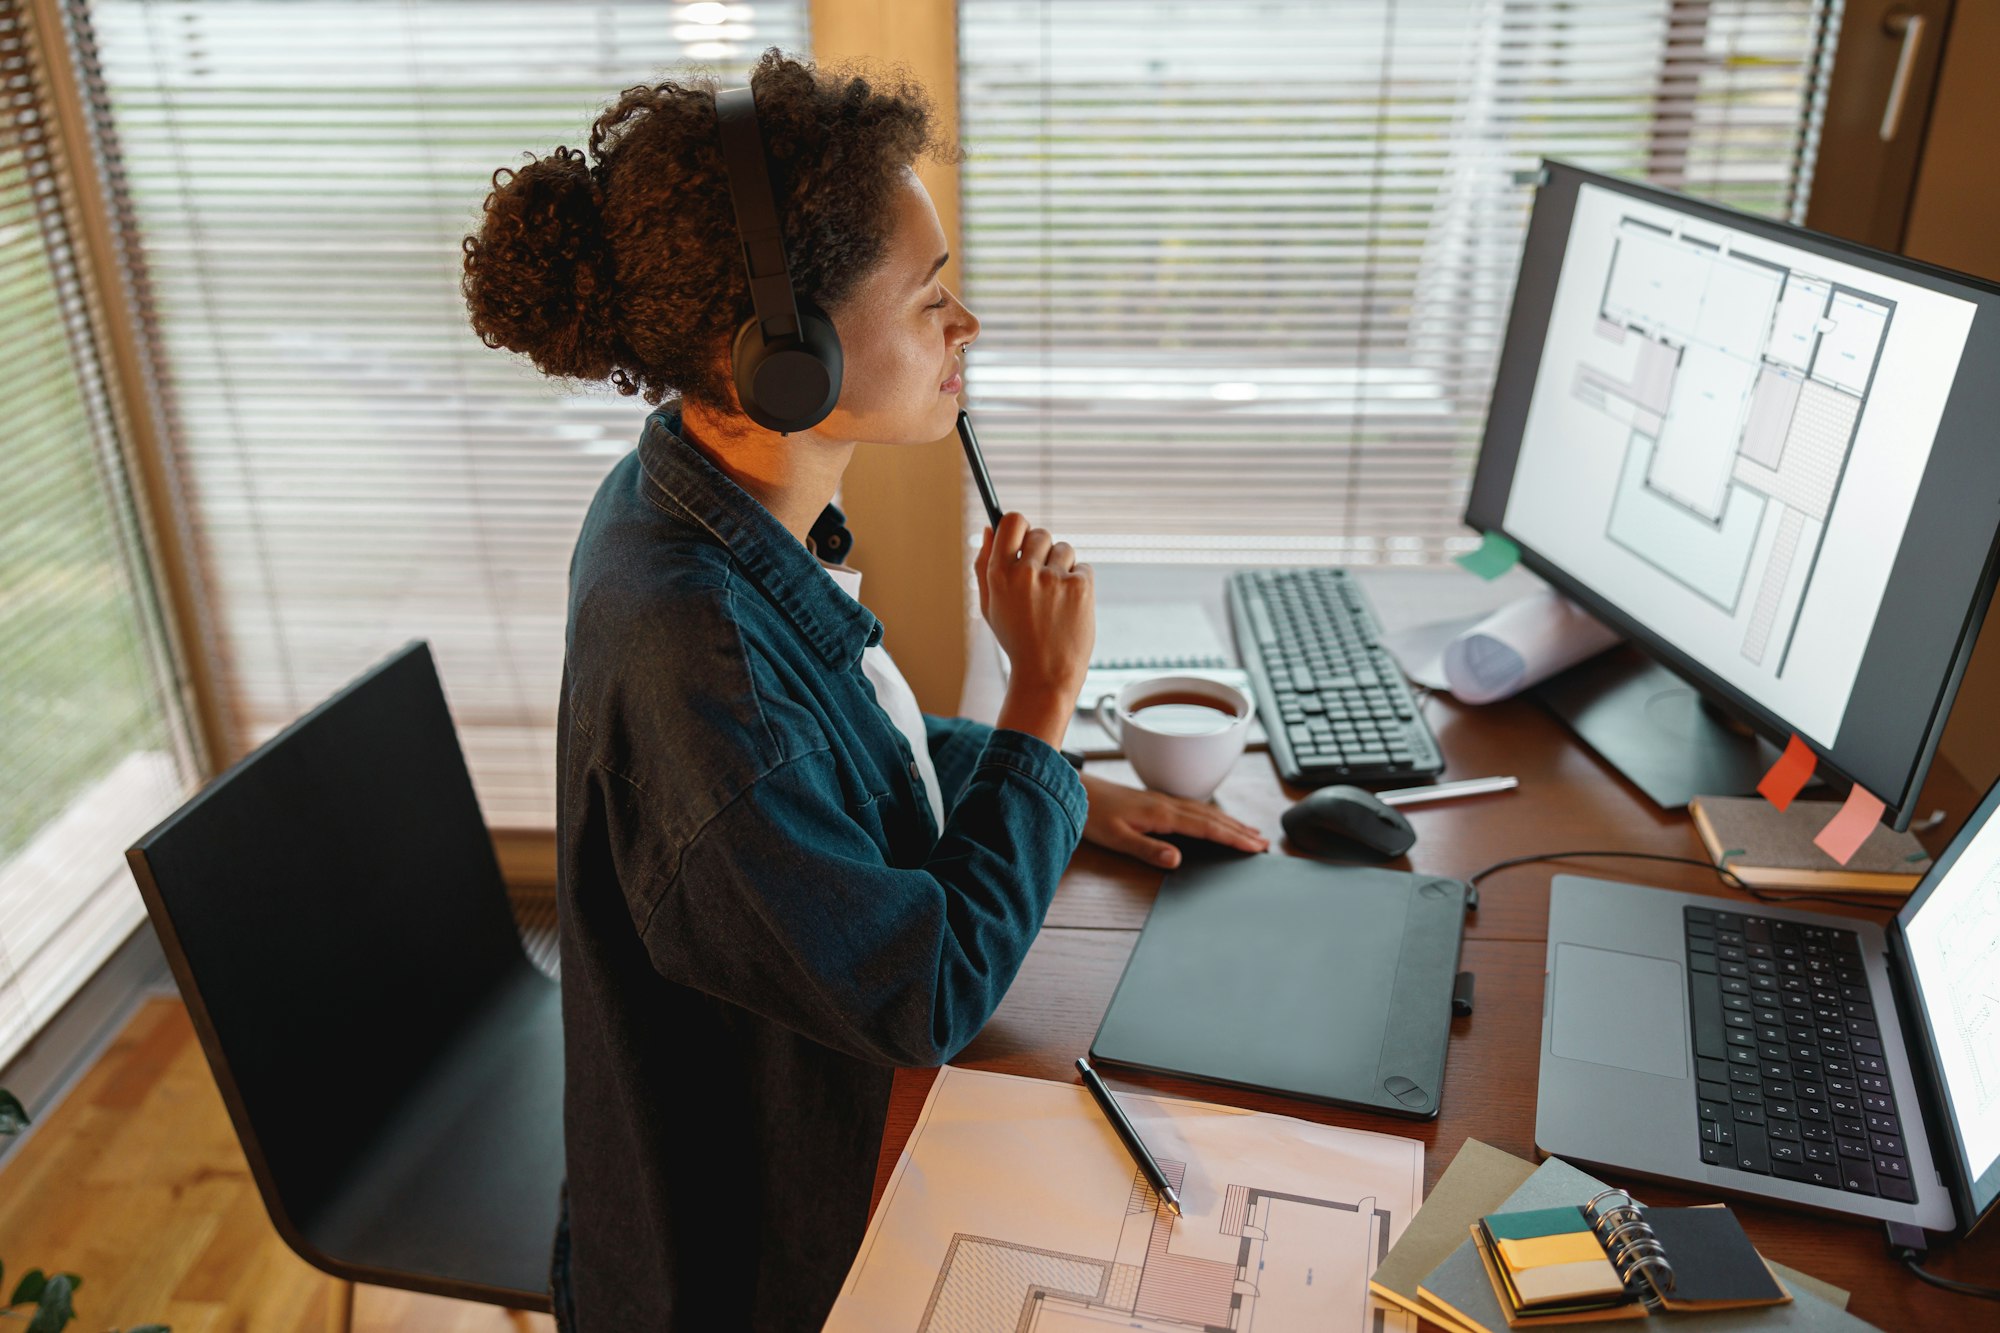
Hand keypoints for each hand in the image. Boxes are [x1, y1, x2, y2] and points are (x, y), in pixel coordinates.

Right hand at [978, 513, 1093, 698]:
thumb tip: (988, 528)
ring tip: (1055, 599)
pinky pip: (1083, 568)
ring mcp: (1055, 579)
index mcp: (999, 574)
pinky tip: (1070, 607)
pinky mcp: (1080, 587)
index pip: (1013, 521)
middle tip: (1041, 578)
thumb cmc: (1017, 639)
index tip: (1023, 538)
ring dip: (1062, 567)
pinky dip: (1079, 582)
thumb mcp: (990, 605)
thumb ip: (984, 565)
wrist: (1046, 675)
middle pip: (1041, 533)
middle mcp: (1026, 572)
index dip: (1019, 527)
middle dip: (1042, 551)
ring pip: (1064, 550)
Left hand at [1079, 773, 1269, 868]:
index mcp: (1162, 814)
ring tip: (1250, 832)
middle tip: (1263, 842)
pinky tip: (1216, 820)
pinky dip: (1213, 816)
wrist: (1076, 792)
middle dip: (1240, 830)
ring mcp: (1163, 801)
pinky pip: (1194, 808)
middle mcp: (1167, 804)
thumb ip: (1148, 849)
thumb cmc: (1093, 815)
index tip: (1254, 846)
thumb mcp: (1117, 838)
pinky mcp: (1157, 801)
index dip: (1233, 837)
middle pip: (1212, 817)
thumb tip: (1177, 859)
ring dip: (1230, 822)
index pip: (1206, 828)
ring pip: (1206, 811)